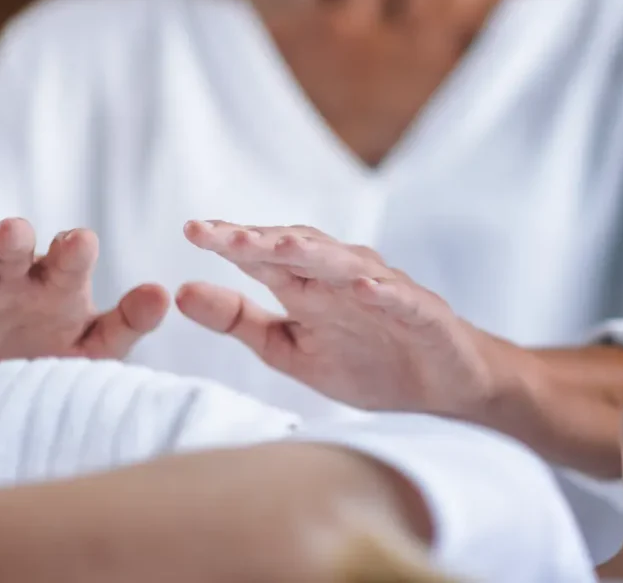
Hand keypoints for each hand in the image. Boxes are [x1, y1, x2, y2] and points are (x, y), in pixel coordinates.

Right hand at [0, 218, 167, 391]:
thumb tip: (164, 294)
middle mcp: (16, 279)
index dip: (73, 249)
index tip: (81, 243)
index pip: (69, 259)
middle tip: (15, 232)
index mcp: (59, 283)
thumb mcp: (94, 348)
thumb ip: (126, 323)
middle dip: (14, 239)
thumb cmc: (54, 359)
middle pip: (15, 250)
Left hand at [176, 221, 518, 415]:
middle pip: (297, 250)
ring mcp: (384, 291)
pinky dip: (381, 290)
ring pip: (344, 263)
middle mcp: (341, 278)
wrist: (443, 390)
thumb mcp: (288, 348)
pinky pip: (399, 298)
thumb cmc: (366, 362)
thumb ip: (238, 321)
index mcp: (306, 286)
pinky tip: (361, 285)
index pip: (262, 256)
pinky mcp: (422, 313)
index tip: (191, 232)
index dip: (229, 242)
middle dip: (258, 239)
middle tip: (219, 234)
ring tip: (277, 244)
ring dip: (312, 252)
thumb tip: (180, 292)